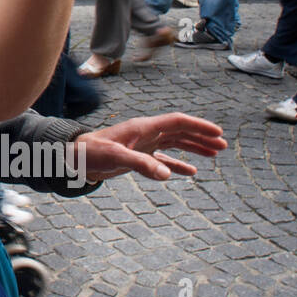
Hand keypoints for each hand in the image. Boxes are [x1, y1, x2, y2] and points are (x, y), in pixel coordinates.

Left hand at [74, 113, 227, 182]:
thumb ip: (141, 164)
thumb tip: (167, 175)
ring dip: (194, 148)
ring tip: (214, 154)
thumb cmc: (90, 153)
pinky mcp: (137, 156)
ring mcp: (142, 144)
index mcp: (143, 128)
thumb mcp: (115, 157)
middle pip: (180, 131)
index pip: (177, 122)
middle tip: (223, 145)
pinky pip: (163, 158)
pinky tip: (190, 172)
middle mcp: (145, 133)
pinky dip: (177, 163)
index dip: (198, 126)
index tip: (217, 133)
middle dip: (201, 137)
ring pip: (174, 143)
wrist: (73, 158)